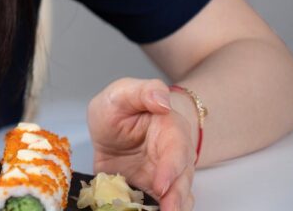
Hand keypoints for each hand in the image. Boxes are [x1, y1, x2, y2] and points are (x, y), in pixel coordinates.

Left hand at [87, 78, 194, 210]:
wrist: (110, 129)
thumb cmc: (119, 108)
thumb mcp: (121, 93)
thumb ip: (143, 92)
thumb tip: (163, 100)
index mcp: (170, 128)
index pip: (177, 150)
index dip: (171, 168)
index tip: (160, 184)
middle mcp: (173, 156)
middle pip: (182, 179)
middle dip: (176, 197)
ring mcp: (165, 176)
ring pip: (178, 196)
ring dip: (174, 208)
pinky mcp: (153, 192)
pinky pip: (160, 206)